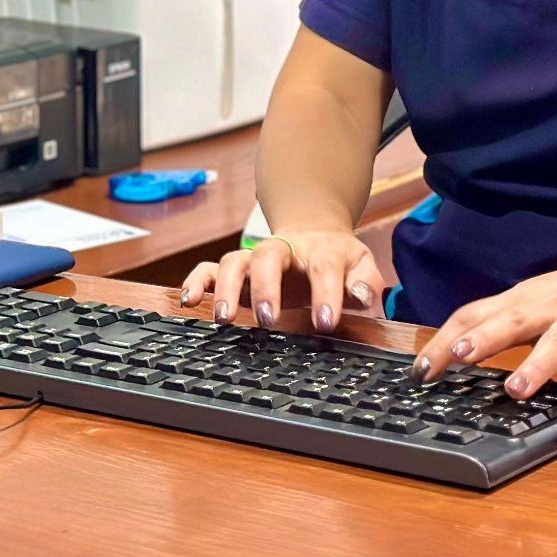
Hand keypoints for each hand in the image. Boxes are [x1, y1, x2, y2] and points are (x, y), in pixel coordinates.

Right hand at [178, 229, 383, 333]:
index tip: (325, 322)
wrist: (313, 233)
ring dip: (226, 288)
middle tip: (269, 320)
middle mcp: (282, 250)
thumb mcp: (361, 265)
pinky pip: (208, 269)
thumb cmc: (337, 259)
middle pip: (268, 256)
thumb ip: (367, 281)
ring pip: (233, 262)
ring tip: (224, 319)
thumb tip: (362, 296)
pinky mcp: (234, 269)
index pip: (323, 266)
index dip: (325, 293)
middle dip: (266, 287)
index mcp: (320, 250)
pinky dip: (195, 281)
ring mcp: (254, 258)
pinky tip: (189, 300)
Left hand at [411, 240, 556, 443]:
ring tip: (515, 390)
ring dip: (535, 366)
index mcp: (523, 300)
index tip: (418, 370)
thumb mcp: (538, 297)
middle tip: (454, 358)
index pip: (474, 313)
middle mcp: (548, 309)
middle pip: (510, 321)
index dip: (444, 339)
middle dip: (481, 339)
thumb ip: (503, 320)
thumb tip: (455, 347)